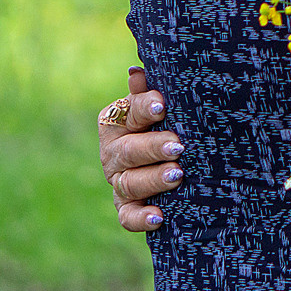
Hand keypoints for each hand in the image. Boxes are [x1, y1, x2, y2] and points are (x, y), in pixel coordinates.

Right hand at [99, 66, 184, 231]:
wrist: (171, 157)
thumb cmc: (167, 123)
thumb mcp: (160, 107)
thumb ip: (148, 93)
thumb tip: (136, 72)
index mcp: (117, 121)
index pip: (129, 112)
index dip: (144, 108)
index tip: (162, 106)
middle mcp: (112, 153)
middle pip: (128, 151)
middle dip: (153, 148)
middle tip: (178, 147)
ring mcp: (118, 182)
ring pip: (130, 183)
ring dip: (153, 180)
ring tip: (177, 175)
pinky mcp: (126, 207)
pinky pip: (127, 217)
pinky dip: (141, 218)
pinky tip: (159, 217)